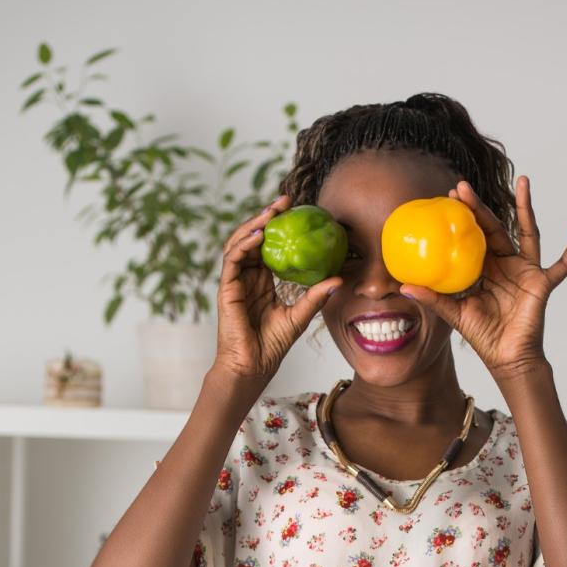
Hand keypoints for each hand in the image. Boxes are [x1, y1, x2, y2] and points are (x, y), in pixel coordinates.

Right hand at [213, 195, 341, 383]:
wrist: (253, 365)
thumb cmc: (272, 345)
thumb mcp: (299, 315)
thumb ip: (315, 296)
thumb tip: (339, 279)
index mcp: (262, 281)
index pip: (269, 246)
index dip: (279, 227)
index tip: (297, 210)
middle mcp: (247, 277)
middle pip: (253, 238)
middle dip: (267, 216)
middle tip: (285, 200)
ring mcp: (235, 281)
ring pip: (240, 243)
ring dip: (254, 224)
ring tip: (271, 211)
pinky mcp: (227, 288)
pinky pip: (233, 259)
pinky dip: (245, 244)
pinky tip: (259, 235)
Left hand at [398, 176, 566, 384]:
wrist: (507, 358)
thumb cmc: (484, 336)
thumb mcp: (455, 313)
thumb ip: (433, 298)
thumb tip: (403, 286)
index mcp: (484, 268)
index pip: (472, 236)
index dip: (463, 217)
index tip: (449, 196)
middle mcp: (505, 264)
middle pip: (494, 227)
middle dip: (479, 207)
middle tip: (463, 186)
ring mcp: (525, 271)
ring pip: (528, 232)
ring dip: (526, 207)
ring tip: (524, 181)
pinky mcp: (542, 283)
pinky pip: (562, 265)